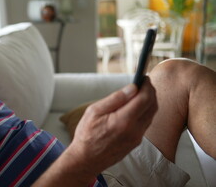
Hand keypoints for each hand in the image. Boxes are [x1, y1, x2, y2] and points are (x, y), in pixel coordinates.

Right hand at [32, 77, 157, 185]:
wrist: (86, 159)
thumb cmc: (86, 134)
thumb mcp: (94, 111)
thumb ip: (115, 99)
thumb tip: (132, 88)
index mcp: (124, 120)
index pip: (144, 98)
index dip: (146, 85)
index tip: (143, 77)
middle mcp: (134, 130)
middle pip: (152, 105)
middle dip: (150, 91)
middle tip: (143, 82)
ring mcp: (137, 137)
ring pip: (151, 115)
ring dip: (150, 101)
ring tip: (140, 92)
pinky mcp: (136, 142)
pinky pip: (146, 123)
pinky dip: (145, 111)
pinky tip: (136, 107)